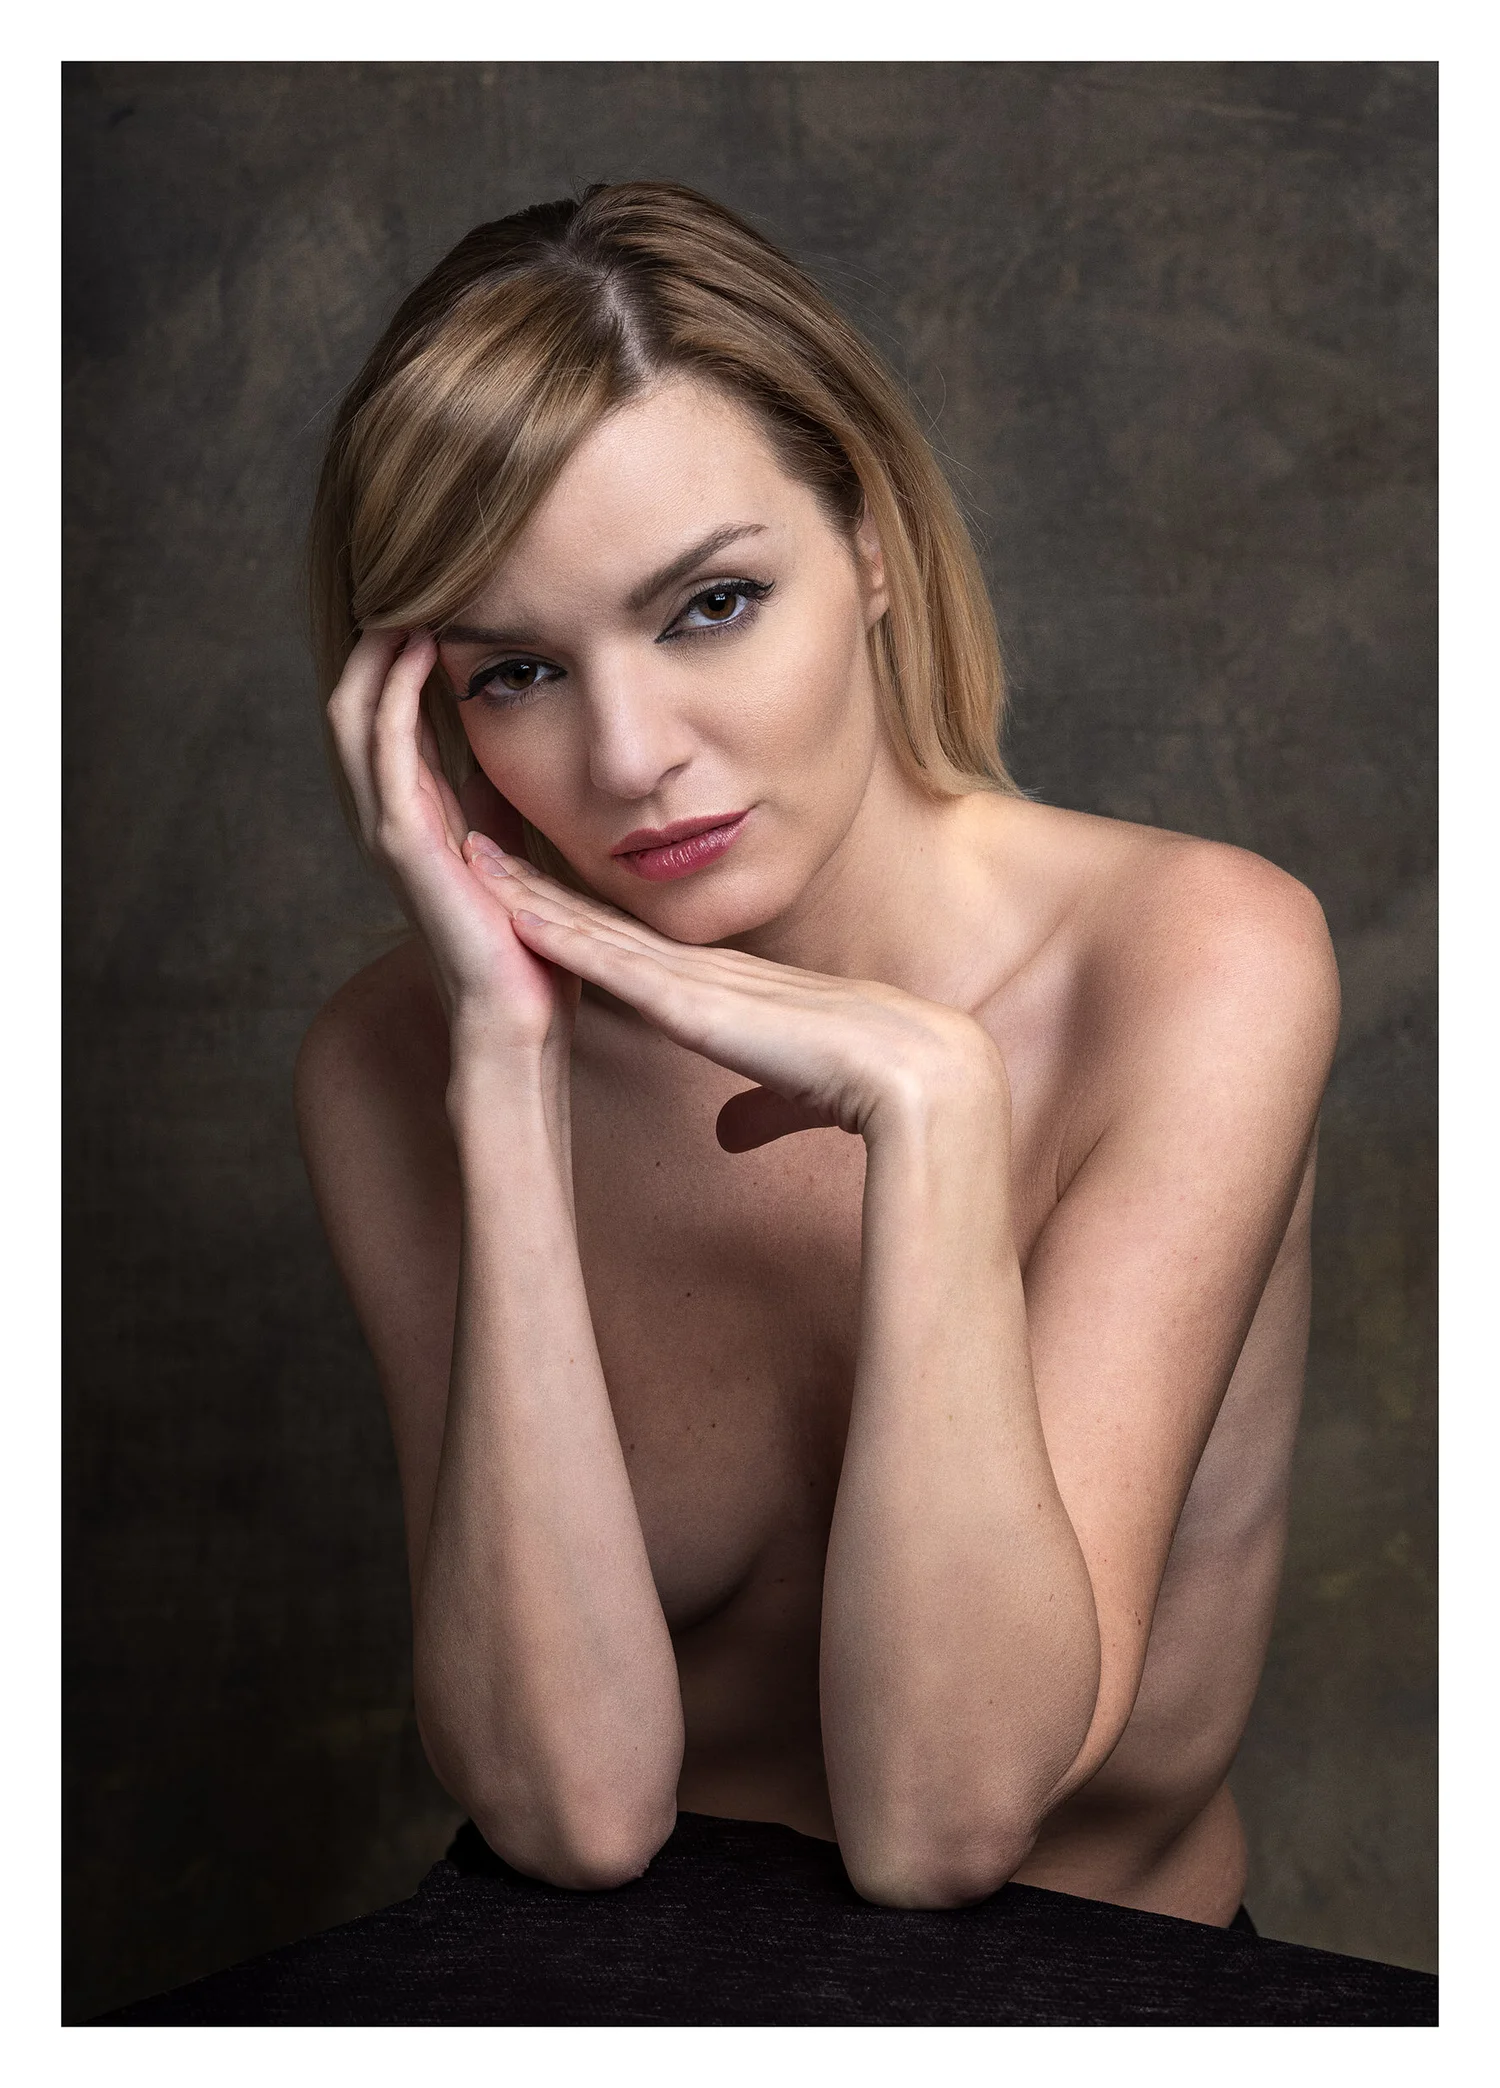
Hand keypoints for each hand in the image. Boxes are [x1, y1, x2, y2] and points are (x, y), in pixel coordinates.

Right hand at [325, 629, 577, 1061]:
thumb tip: (510, 755)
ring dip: (376, 648)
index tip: (435, 597)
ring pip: (355, 714)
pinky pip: (385, 748)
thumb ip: (500, 807)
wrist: (518, 1019)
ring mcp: (391, 828)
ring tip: (405, 589)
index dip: (398, 656)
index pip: (388, 716)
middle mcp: (392, 816)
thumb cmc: (526, 951)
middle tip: (406, 575)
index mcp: (418, 817)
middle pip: (355, 703)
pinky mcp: (404, 843)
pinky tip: (422, 644)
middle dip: (375, 637)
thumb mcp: (516, 856)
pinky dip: (393, 690)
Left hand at [463, 847, 1010, 1150]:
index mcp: (734, 991)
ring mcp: (696, 980)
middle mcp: (708, 971)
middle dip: (540, 887)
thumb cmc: (875, 1093)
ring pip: (590, 928)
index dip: (589, 921)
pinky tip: (503, 908)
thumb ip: (762, 1109)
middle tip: (478, 845)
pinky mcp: (692, 1002)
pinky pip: (602, 959)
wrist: (923, 1082)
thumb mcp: (797, 1097)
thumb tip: (731, 1133)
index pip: (642, 949)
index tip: (540, 898)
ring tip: (465, 854)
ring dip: (526, 894)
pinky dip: (550, 931)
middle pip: (604, 922)